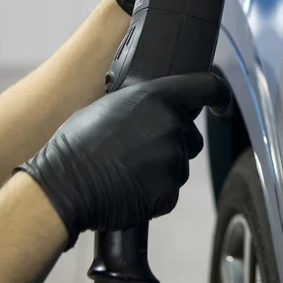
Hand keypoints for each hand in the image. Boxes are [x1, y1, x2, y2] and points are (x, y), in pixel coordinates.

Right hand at [16, 72, 227, 247]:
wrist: (62, 186)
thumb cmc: (76, 145)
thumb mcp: (109, 106)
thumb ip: (142, 106)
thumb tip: (154, 110)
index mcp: (157, 98)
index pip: (206, 88)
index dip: (218, 96)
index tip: (220, 105)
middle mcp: (171, 126)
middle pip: (191, 137)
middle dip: (173, 144)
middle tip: (137, 152)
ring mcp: (172, 160)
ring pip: (179, 166)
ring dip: (160, 170)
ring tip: (124, 171)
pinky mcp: (167, 192)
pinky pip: (168, 191)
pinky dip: (152, 194)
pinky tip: (127, 189)